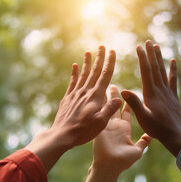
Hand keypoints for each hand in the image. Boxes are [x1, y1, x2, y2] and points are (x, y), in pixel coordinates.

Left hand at [26, 47, 120, 171]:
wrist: (62, 135)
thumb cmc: (83, 131)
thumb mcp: (101, 123)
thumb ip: (110, 109)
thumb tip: (118, 98)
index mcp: (96, 96)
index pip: (105, 75)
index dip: (109, 62)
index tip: (112, 51)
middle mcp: (86, 92)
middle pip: (94, 71)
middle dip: (99, 58)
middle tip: (102, 46)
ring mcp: (75, 94)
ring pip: (83, 74)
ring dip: (87, 62)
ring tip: (89, 52)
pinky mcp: (68, 98)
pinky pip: (72, 82)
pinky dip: (74, 73)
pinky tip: (75, 66)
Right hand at [93, 86, 150, 172]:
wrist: (110, 166)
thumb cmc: (123, 161)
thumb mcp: (136, 150)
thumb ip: (143, 143)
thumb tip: (150, 137)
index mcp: (124, 129)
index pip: (127, 112)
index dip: (128, 102)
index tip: (129, 92)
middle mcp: (115, 125)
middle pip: (115, 107)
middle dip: (114, 96)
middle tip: (113, 85)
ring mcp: (106, 125)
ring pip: (106, 107)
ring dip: (105, 97)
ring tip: (104, 85)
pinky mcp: (99, 126)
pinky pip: (99, 112)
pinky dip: (98, 103)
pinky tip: (96, 93)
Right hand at [121, 40, 180, 155]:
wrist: (174, 135)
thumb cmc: (156, 128)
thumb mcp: (142, 117)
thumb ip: (134, 104)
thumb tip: (124, 91)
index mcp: (151, 93)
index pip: (146, 71)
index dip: (143, 58)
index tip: (139, 47)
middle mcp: (160, 90)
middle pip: (155, 68)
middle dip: (151, 54)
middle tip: (148, 42)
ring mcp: (168, 92)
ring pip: (163, 71)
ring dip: (160, 58)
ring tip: (157, 47)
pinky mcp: (173, 97)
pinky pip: (173, 80)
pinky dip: (173, 70)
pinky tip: (173, 61)